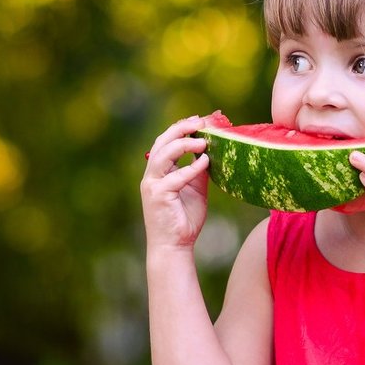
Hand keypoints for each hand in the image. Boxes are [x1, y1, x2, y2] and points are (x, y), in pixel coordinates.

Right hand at [141, 115, 210, 249]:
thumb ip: (199, 171)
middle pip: (162, 142)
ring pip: (164, 154)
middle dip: (181, 128)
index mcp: (159, 171)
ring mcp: (152, 184)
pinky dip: (191, 167)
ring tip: (203, 141)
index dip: (181, 128)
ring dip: (184, 144)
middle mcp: (152, 175)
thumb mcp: (196, 189)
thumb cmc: (184, 219)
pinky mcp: (158, 195)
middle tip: (200, 121)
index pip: (167, 142)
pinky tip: (205, 161)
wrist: (175, 246)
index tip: (200, 119)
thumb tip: (211, 151)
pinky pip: (175, 177)